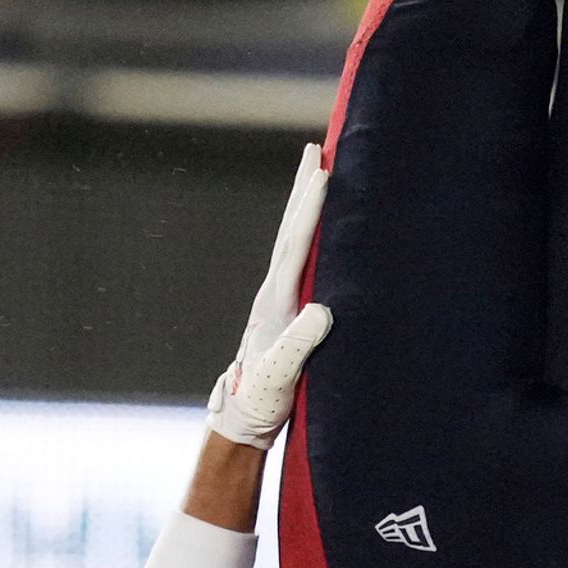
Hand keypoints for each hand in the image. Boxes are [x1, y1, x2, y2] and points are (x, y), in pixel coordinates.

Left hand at [208, 143, 333, 447]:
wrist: (243, 418)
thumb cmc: (262, 399)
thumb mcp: (283, 374)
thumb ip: (301, 342)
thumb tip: (323, 309)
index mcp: (276, 300)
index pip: (296, 246)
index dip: (310, 210)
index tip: (323, 174)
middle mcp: (275, 291)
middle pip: (290, 230)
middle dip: (303, 189)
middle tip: (314, 149)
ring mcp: (280, 298)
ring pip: (294, 239)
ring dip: (304, 204)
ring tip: (316, 172)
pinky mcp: (288, 309)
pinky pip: (303, 258)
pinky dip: (311, 232)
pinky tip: (321, 226)